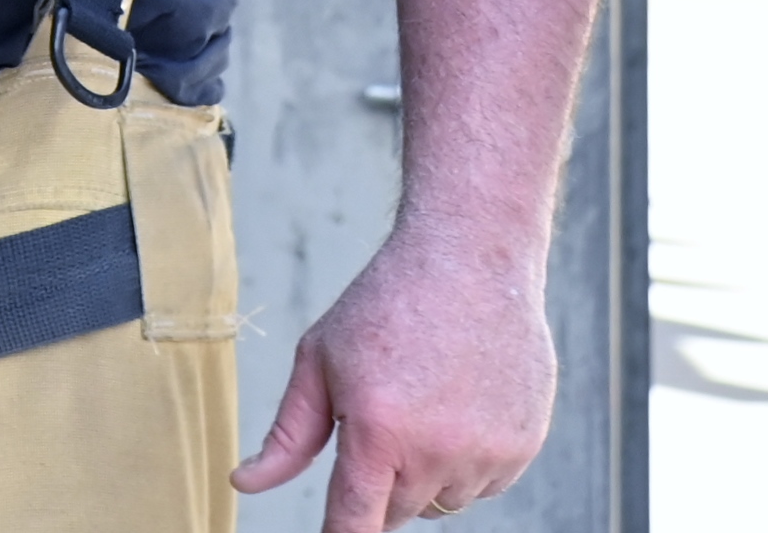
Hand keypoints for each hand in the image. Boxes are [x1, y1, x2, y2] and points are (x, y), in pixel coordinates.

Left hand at [234, 230, 556, 529]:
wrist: (471, 261)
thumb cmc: (385, 306)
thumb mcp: (320, 360)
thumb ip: (289, 435)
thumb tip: (244, 485)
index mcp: (378, 432)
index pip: (355, 522)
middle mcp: (437, 452)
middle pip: (396, 513)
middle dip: (379, 484)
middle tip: (379, 422)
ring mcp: (487, 454)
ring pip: (441, 502)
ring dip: (425, 474)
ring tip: (422, 403)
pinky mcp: (523, 447)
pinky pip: (484, 485)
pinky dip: (467, 462)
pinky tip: (458, 405)